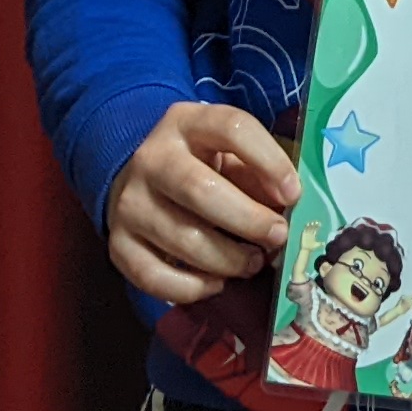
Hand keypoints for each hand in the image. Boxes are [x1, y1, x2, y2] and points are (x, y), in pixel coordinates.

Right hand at [103, 101, 293, 303]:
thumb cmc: (199, 165)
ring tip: (252, 263)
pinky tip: (216, 283)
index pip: (231, 127)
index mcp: (186, 122)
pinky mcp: (118, 244)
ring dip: (228, 260)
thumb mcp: (228, 154)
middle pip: (200, 190)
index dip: (268, 160)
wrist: (137, 177)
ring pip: (182, 239)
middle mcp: (151, 158)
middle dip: (248, 220)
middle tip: (277, 237)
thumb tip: (288, 208)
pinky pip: (155, 277)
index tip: (293, 193)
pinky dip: (192, 288)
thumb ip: (257, 174)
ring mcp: (129, 202)